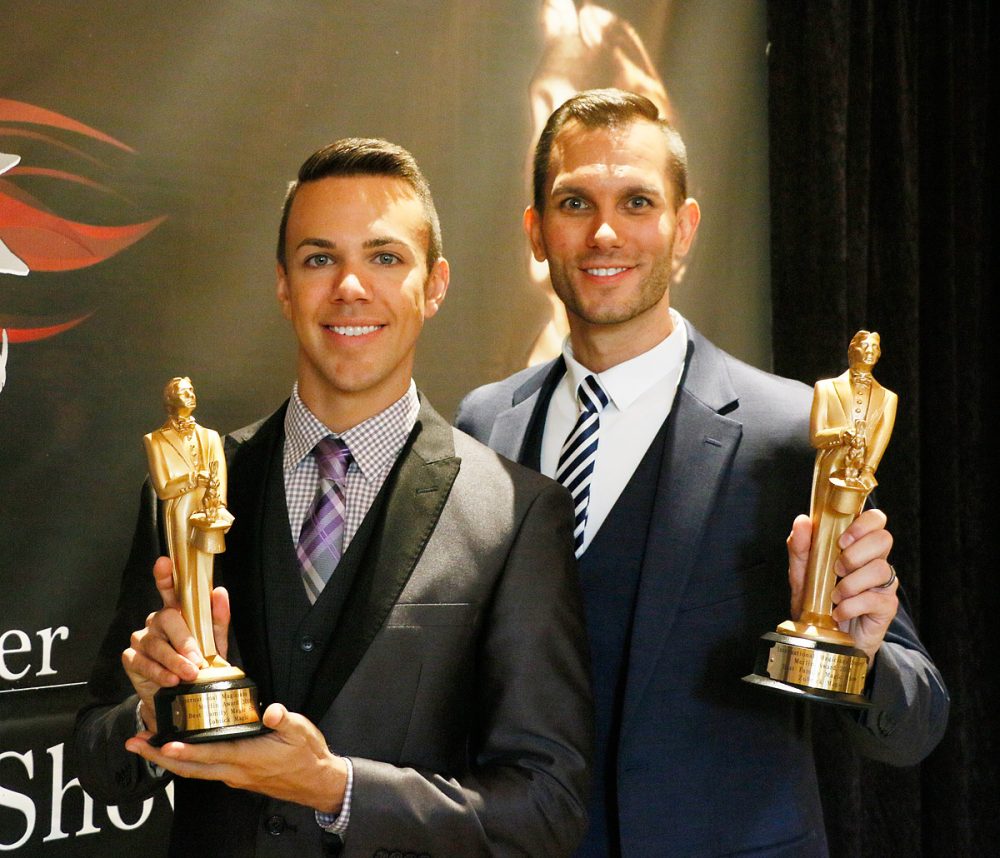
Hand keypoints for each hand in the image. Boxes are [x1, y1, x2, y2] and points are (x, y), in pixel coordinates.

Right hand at [120, 556, 230, 729]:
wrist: (181, 696)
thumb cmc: (198, 663)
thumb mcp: (214, 642)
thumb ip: (217, 618)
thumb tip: (219, 592)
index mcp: (177, 612)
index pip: (169, 589)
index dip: (165, 576)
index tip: (164, 563)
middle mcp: (156, 621)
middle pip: (166, 619)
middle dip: (183, 641)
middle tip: (197, 660)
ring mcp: (141, 638)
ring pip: (155, 644)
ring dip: (173, 660)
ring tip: (188, 674)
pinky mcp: (130, 658)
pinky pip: (141, 662)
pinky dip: (158, 672)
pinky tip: (170, 680)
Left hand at [124, 703, 348, 812]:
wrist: (316, 781)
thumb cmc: (308, 756)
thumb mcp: (301, 731)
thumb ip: (283, 719)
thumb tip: (270, 710)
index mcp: (248, 757)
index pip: (210, 754)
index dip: (186, 750)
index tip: (163, 744)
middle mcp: (235, 771)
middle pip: (190, 768)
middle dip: (159, 757)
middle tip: (135, 744)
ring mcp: (234, 776)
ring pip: (194, 771)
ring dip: (168, 760)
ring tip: (147, 746)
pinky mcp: (237, 776)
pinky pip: (204, 770)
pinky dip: (186, 761)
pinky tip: (180, 751)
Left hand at [787, 509, 897, 662]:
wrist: (825, 639)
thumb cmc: (817, 601)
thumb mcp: (802, 573)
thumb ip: (800, 547)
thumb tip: (802, 521)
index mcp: (857, 546)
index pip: (876, 520)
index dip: (863, 523)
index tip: (842, 540)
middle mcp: (875, 561)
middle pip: (884, 539)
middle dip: (855, 553)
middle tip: (836, 569)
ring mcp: (883, 584)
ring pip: (881, 569)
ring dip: (851, 583)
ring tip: (834, 596)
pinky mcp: (886, 607)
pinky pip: (874, 599)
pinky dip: (850, 606)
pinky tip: (838, 612)